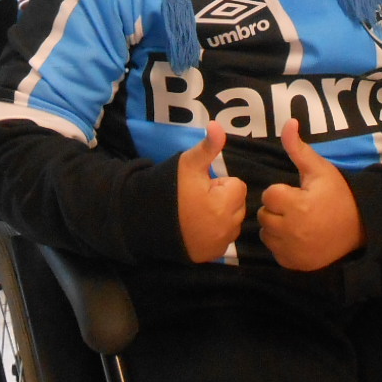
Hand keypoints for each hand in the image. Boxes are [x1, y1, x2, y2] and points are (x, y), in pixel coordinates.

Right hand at [176, 121, 247, 262]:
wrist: (144, 219)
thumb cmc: (169, 188)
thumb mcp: (188, 163)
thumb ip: (208, 146)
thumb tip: (217, 125)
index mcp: (224, 204)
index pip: (238, 186)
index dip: (219, 183)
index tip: (201, 186)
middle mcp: (226, 228)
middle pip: (238, 205)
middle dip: (223, 199)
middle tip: (198, 198)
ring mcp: (218, 245)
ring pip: (232, 223)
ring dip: (221, 216)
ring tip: (197, 212)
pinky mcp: (210, 256)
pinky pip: (223, 240)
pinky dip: (215, 233)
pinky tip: (197, 228)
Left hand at [257, 119, 364, 270]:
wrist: (360, 226)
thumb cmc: (337, 194)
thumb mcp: (319, 169)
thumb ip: (298, 148)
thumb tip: (288, 122)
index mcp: (297, 205)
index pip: (269, 195)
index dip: (281, 191)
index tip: (297, 193)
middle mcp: (292, 231)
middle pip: (264, 215)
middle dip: (277, 209)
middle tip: (297, 207)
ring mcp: (293, 250)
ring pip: (266, 234)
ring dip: (276, 227)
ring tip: (296, 221)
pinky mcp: (294, 264)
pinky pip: (275, 251)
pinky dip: (282, 245)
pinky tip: (297, 237)